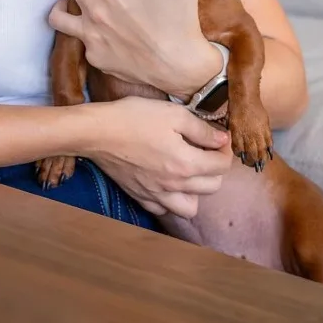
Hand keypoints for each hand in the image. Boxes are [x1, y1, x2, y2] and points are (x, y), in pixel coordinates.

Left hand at [48, 0, 221, 97]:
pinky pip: (81, 41)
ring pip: (57, 15)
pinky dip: (89, 34)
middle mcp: (96, 11)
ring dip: (63, 4)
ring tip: (76, 1)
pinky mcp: (94, 57)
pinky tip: (102, 32)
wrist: (181, 67)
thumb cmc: (182, 22)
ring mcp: (91, 37)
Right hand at [81, 97, 232, 217]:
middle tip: (205, 150)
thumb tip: (222, 139)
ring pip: (191, 207)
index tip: (218, 136)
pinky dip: (170, 200)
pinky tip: (166, 182)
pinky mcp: (140, 196)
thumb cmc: (134, 118)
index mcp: (187, 164)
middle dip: (215, 168)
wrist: (97, 132)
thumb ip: (202, 129)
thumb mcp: (173, 113)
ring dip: (196, 191)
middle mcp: (175, 185)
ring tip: (188, 171)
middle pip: (212, 187)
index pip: (223, 165)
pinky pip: (164, 209)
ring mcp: (157, 194)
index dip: (225, 149)